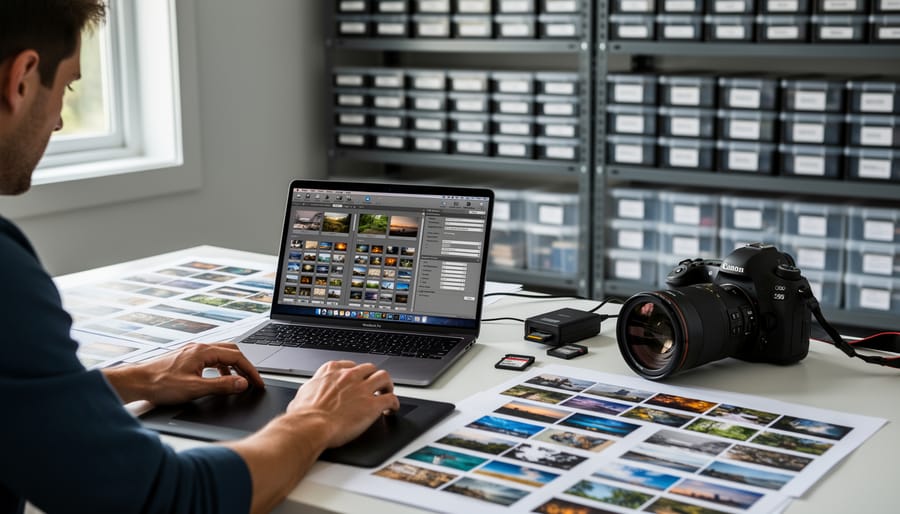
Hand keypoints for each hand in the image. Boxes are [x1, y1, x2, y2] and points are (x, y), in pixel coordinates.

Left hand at [103, 342, 264, 404]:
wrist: (135, 383)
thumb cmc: (159, 384)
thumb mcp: (195, 388)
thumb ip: (221, 386)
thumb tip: (242, 383)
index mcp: (203, 351)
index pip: (236, 357)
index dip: (250, 371)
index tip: (258, 383)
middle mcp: (199, 348)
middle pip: (231, 352)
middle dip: (245, 366)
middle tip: (253, 380)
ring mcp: (191, 352)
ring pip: (221, 355)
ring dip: (233, 367)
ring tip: (238, 382)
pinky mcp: (186, 359)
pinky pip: (210, 359)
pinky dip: (220, 369)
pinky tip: (218, 379)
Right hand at [286, 360, 398, 447]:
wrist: (311, 425)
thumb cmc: (303, 415)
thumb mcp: (302, 394)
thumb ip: (311, 390)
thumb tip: (307, 395)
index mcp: (331, 371)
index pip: (350, 365)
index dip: (356, 372)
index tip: (357, 378)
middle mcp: (349, 376)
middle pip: (369, 368)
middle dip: (373, 376)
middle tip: (374, 386)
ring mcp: (362, 389)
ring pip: (384, 377)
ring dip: (387, 385)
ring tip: (387, 393)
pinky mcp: (372, 405)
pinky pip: (391, 399)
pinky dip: (394, 404)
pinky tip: (392, 409)